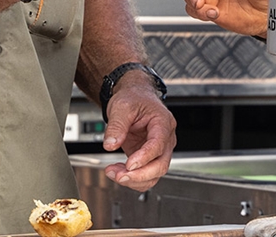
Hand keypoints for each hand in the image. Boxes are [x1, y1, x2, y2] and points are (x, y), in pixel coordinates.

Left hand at [101, 76, 175, 191]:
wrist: (134, 97)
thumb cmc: (134, 98)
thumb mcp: (122, 106)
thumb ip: (116, 126)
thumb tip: (110, 146)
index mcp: (163, 123)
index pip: (158, 145)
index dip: (144, 157)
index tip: (129, 165)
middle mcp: (165, 139)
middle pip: (161, 165)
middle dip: (140, 175)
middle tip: (119, 176)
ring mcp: (158, 150)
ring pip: (154, 174)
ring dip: (134, 179)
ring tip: (114, 173)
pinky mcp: (148, 158)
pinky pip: (145, 175)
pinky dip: (132, 178)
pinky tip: (117, 171)